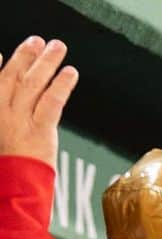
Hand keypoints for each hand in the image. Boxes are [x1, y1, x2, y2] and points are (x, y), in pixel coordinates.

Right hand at [0, 36, 78, 168]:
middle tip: (39, 40)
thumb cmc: (6, 170)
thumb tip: (2, 84)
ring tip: (58, 47)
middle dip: (26, 55)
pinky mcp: (40, 132)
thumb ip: (4, 108)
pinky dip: (61, 85)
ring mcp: (20, 121)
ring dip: (46, 62)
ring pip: (33, 84)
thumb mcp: (1, 137)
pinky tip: (71, 72)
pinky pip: (52, 102)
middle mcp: (3, 113)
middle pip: (14, 76)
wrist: (12, 190)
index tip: (1, 52)